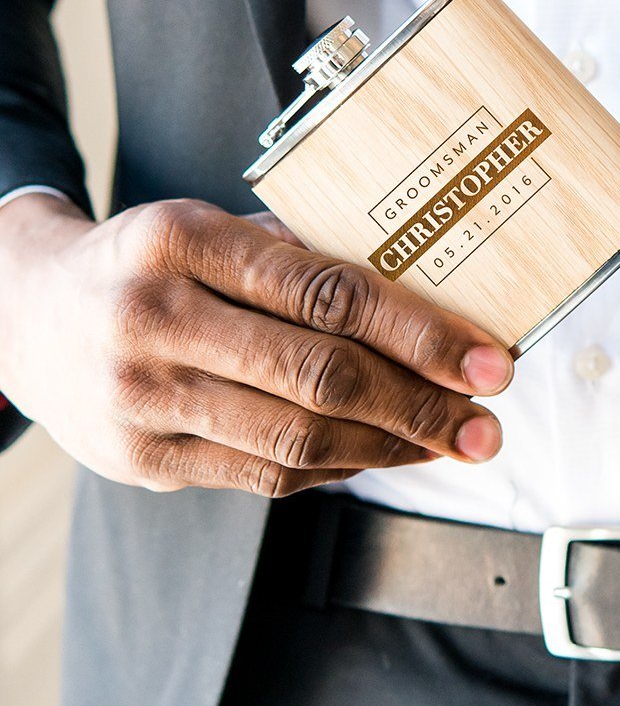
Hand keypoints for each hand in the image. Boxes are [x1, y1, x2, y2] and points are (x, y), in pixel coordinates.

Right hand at [0, 194, 512, 495]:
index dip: (420, 334)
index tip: (486, 360)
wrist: (26, 312)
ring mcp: (141, 399)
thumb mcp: (212, 228)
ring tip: (447, 444)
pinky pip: (263, 477)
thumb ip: (302, 258)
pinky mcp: (140, 463)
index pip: (328, 293)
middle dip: (421, 406)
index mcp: (183, 240)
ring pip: (297, 440)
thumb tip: (425, 303)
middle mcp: (155, 318)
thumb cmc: (147, 260)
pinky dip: (336, 470)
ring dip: (390, 448)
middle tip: (487, 423)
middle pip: (320, 377)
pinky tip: (381, 454)